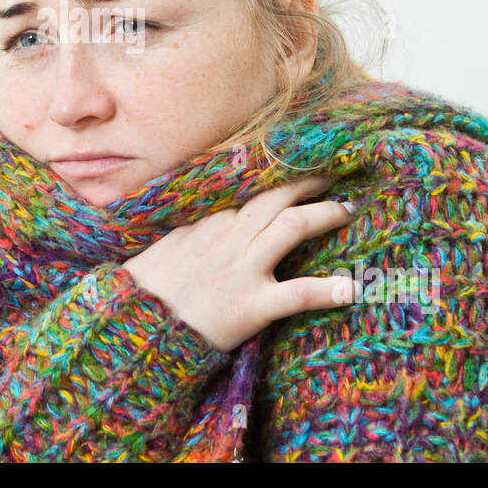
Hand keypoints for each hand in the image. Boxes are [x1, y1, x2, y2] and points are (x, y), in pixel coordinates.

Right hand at [120, 174, 358, 353]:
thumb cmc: (146, 288)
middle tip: (335, 172)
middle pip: (279, 195)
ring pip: (294, 226)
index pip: (249, 185)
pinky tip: (351, 288)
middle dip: (310, 180)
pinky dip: (328, 290)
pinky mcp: (253, 305)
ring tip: (348, 210)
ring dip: (326, 214)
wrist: (135, 326)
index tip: (295, 161)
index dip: (275, 172)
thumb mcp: (164, 244)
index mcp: (207, 220)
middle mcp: (229, 236)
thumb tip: (205, 217)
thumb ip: (190, 228)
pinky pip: (298, 293)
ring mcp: (243, 268)